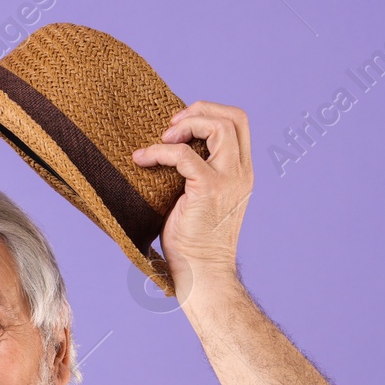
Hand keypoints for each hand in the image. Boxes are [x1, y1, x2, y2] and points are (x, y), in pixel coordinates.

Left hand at [132, 101, 253, 302]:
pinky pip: (184, 156)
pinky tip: (143, 160)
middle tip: (171, 126)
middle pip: (234, 117)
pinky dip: (160, 152)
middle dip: (199, 110)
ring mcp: (228, 180)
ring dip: (185, 125)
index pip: (239, 124)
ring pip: (218, 127)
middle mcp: (241, 173)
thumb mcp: (199, 198)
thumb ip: (197, 172)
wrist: (201, 274)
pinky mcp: (209, 189)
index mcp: (241, 173)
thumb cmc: (193, 242)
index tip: (180, 127)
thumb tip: (168, 148)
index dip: (210, 113)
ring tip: (162, 141)